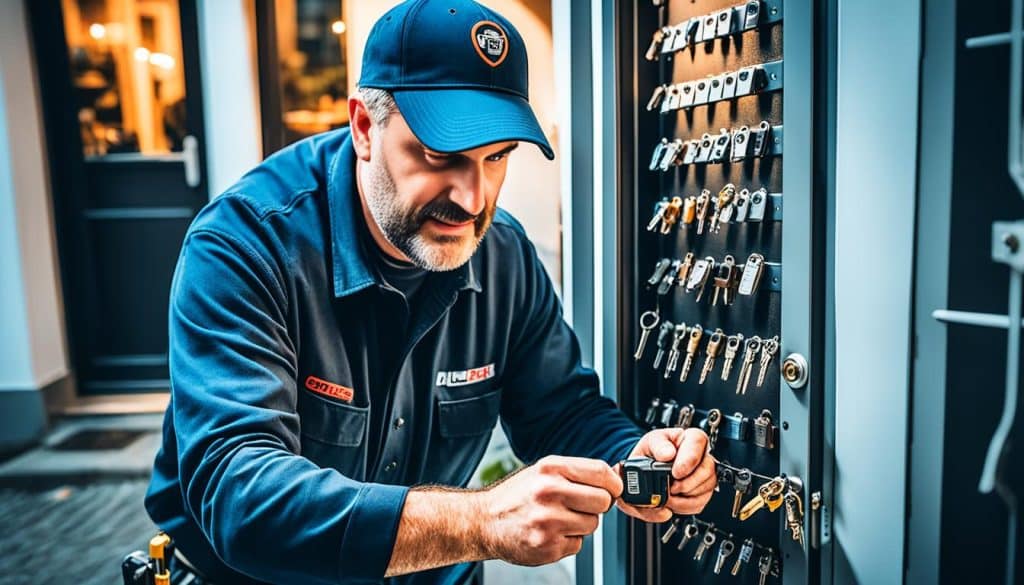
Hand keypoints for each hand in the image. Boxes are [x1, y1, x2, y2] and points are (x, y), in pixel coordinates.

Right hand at [474, 455, 622, 565]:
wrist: (485, 521)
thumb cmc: (517, 495)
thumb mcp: (543, 472)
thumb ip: (576, 473)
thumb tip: (614, 481)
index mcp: (550, 468)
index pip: (602, 473)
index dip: (613, 483)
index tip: (613, 489)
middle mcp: (549, 492)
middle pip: (603, 501)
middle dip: (597, 505)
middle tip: (580, 505)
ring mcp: (549, 522)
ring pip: (592, 524)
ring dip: (581, 524)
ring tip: (558, 518)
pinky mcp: (549, 546)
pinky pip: (578, 544)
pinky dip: (568, 540)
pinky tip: (550, 532)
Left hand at [614, 428, 716, 522]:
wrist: (644, 470)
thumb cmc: (652, 452)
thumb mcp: (649, 442)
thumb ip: (657, 445)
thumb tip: (667, 454)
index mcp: (689, 438)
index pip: (699, 441)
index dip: (689, 459)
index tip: (676, 472)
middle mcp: (701, 456)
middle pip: (707, 469)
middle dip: (687, 483)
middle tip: (671, 487)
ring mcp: (703, 475)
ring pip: (706, 488)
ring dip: (684, 498)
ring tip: (667, 495)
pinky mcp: (701, 493)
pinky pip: (699, 503)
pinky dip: (683, 506)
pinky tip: (672, 501)